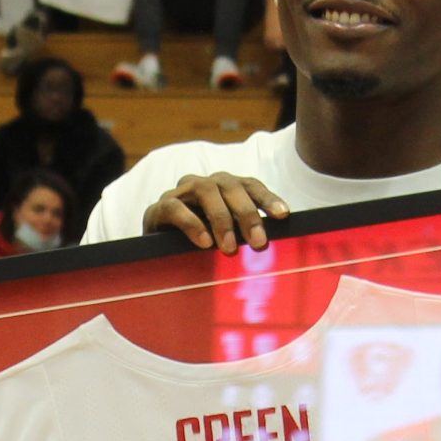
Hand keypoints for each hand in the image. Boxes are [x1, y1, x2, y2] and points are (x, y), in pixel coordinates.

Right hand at [146, 170, 290, 251]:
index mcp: (224, 189)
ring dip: (221, 218)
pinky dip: (191, 224)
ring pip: (205, 190)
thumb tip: (270, 249)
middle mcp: (204, 185)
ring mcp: (180, 193)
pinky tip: (204, 243)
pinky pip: (175, 208)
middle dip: (247, 213)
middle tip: (258, 243)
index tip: (283, 215)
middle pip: (230, 185)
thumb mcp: (225, 241)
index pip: (249, 185)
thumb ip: (245, 238)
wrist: (157, 255)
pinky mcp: (158, 208)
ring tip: (229, 248)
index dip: (266, 197)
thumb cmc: (199, 248)